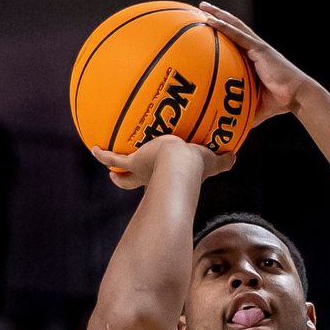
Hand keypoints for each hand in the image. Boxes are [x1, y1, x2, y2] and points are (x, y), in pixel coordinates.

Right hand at [91, 135, 234, 189]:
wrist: (181, 164)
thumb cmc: (198, 166)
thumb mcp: (212, 161)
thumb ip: (224, 161)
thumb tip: (235, 156)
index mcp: (167, 176)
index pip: (159, 181)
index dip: (155, 182)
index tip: (154, 181)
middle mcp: (151, 176)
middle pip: (134, 181)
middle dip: (126, 180)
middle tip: (118, 177)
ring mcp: (141, 169)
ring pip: (123, 171)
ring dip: (113, 167)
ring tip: (101, 158)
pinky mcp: (134, 161)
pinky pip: (114, 158)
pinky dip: (103, 154)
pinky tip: (93, 148)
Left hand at [199, 2, 318, 126]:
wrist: (298, 96)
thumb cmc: (281, 103)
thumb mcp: (256, 107)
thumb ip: (242, 113)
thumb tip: (229, 130)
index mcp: (255, 60)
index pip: (236, 43)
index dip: (223, 33)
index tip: (207, 28)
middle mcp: (256, 50)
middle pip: (234, 29)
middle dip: (218, 17)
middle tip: (202, 9)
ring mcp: (258, 48)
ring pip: (235, 26)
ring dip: (218, 15)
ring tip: (203, 7)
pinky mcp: (260, 49)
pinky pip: (238, 35)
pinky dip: (224, 26)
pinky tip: (210, 19)